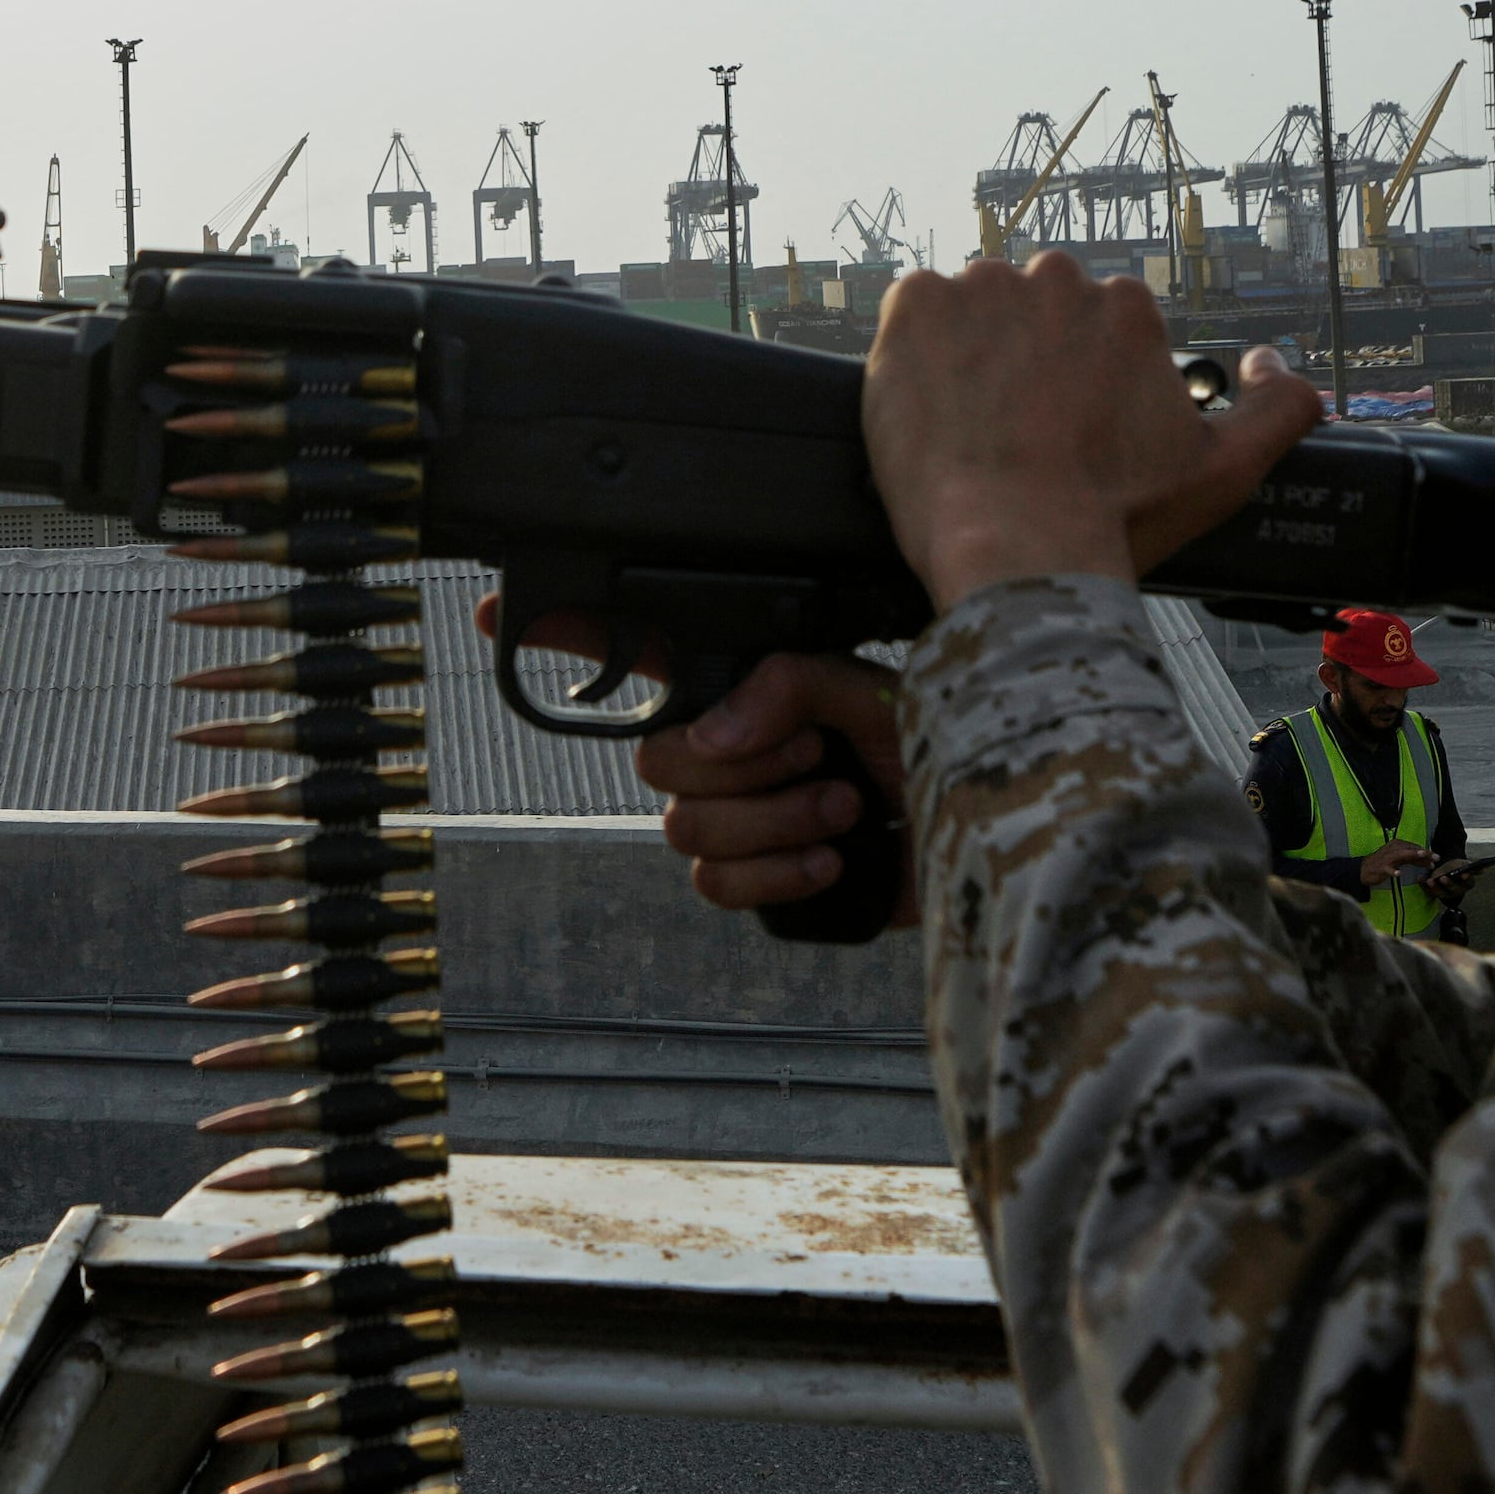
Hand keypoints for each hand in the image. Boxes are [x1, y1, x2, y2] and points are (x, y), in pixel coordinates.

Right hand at [470, 596, 910, 924]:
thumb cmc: (948, 747)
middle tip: (814, 754)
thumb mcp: (875, 688)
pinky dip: (777, 873)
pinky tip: (829, 858)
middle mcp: (732, 747)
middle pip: (652, 758)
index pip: (638, 647)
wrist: (995, 832)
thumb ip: (788, 683)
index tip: (499, 608)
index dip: (565, 626)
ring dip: (773, 820)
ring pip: (683, 828)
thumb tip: (712, 735)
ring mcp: (740, 815)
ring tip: (843, 806)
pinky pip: (715, 885)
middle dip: (741, 765)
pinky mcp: (761, 880)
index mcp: (749, 684)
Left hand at [861, 258, 1332, 604]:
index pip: (1088, 329)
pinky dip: (914, 350)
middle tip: (1012, 431)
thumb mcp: (1224, 472)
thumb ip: (1278, 410)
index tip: (1058, 429)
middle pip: (1030, 310)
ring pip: (972, 310)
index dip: (1071, 384)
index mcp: (1126, 308)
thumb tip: (1273, 361)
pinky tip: (929, 405)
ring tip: (969, 425)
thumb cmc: (1113, 518)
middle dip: (1022, 358)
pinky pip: (913, 309)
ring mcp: (981, 287)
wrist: (1013, 547)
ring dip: (968, 351)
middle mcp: (1057, 280)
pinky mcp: (915, 305)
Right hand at [1363, 841, 1435, 885]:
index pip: (1414, 847)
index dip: (1426, 852)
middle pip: (1410, 849)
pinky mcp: (1381, 867)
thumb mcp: (1399, 859)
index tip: (1436, 858)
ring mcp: (1386, 858)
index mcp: (1397, 845)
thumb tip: (1428, 861)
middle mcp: (1392, 849)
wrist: (1363, 870)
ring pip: (1401, 855)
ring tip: (1422, 855)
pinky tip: (1398, 874)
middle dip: (1423, 853)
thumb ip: (1412, 859)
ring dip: (1412, 855)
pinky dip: (1393, 871)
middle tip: (1436, 857)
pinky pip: (1388, 869)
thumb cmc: (1383, 863)